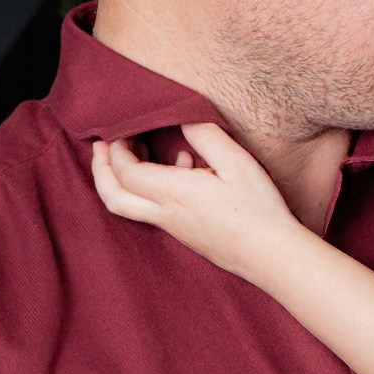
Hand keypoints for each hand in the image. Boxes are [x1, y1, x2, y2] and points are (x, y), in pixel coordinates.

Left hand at [89, 121, 300, 274]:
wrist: (272, 256)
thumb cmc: (258, 209)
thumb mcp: (236, 163)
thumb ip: (205, 136)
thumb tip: (182, 117)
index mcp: (174, 193)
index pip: (126, 172)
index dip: (117, 150)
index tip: (123, 129)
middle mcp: (166, 214)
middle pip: (114, 197)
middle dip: (101, 170)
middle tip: (101, 147)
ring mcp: (175, 228)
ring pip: (129, 207)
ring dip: (123, 180)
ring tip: (136, 152)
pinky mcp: (186, 235)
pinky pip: (153, 211)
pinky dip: (150, 188)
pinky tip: (181, 168)